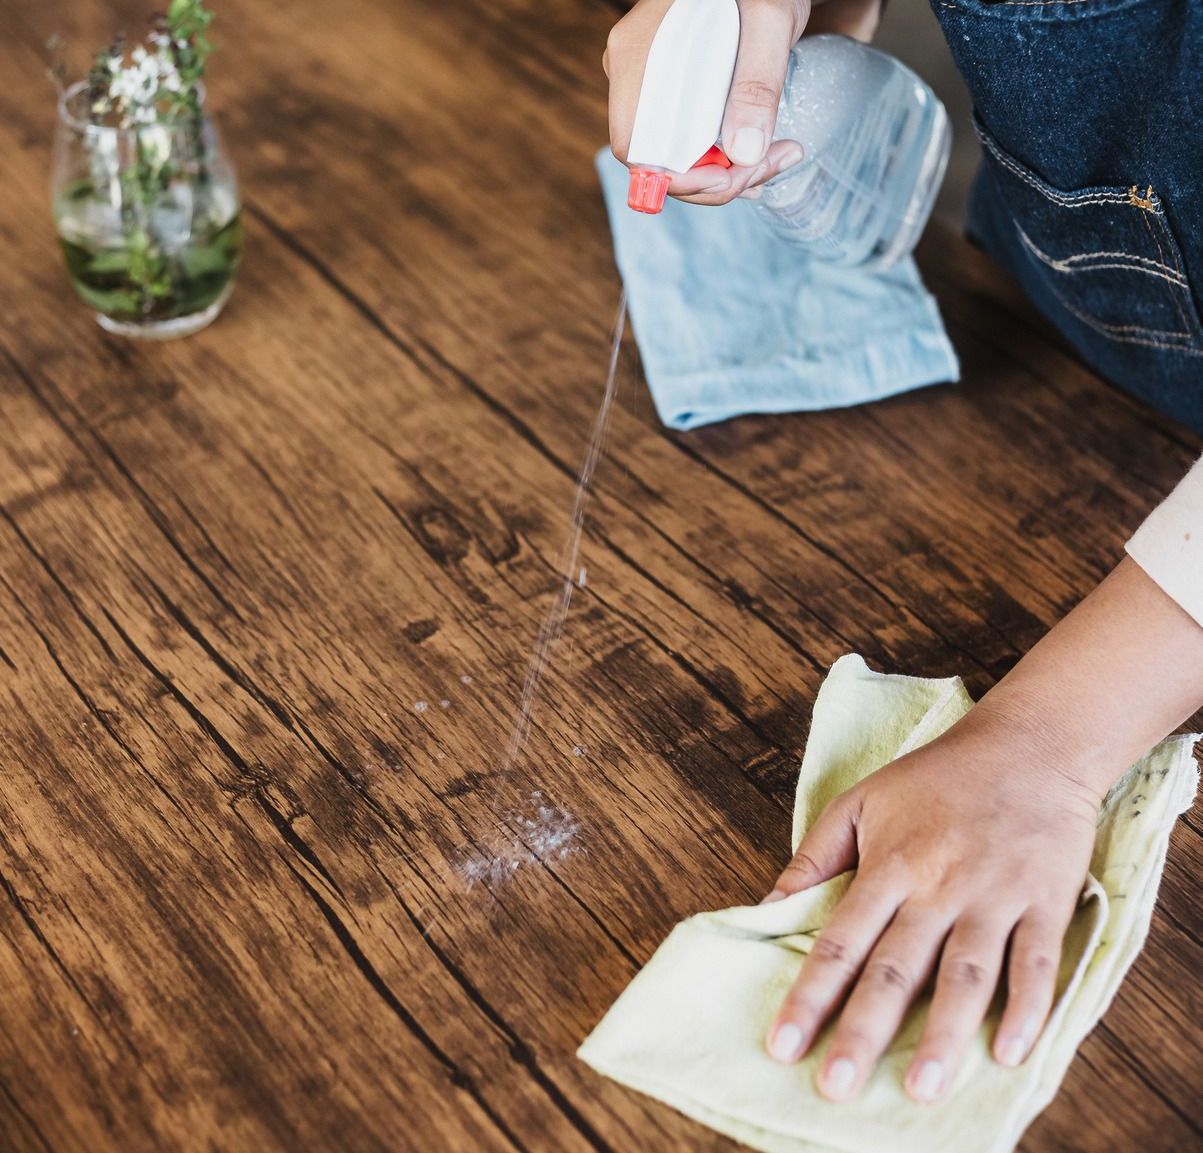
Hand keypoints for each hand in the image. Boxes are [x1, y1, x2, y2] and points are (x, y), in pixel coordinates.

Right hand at [604, 0, 810, 204]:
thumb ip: (757, 84)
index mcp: (637, 55)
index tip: (730, 177)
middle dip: (715, 181)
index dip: (679, 179)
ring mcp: (649, 86)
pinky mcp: (671, 93)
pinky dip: (722, 159)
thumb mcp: (769, 20)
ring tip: (777, 157)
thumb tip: (744, 154)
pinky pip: (685, 144)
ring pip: (674, 160)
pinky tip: (758, 153)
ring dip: (725, 174)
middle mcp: (634, 74)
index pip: (635, 148)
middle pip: (658, 162)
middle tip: (769, 167)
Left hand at [763, 701, 1100, 1102]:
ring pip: (966, 975)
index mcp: (890, 864)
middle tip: (835, 1087)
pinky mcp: (1045, 902)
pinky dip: (1027, 1009)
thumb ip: (815, 857)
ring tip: (920, 1090)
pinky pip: (1037, 963)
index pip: (840, 940)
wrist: (1027, 746)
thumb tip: (768, 908)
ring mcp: (995, 896)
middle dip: (863, 1030)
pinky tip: (1009, 1054)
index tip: (782, 1046)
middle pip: (896, 968)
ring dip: (944, 1036)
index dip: (809, 995)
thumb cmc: (935, 777)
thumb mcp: (860, 801)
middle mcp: (939, 886)